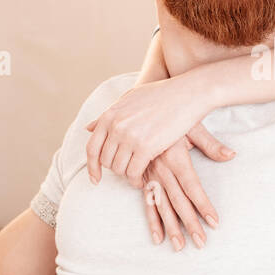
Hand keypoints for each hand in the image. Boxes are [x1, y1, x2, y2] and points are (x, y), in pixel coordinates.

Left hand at [84, 69, 225, 186]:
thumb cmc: (162, 95)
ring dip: (127, 175)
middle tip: (128, 171)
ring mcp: (129, 137)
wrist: (187, 94)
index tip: (95, 179)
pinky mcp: (146, 147)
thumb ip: (109, 115)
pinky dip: (136, 180)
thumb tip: (88, 127)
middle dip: (116, 169)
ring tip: (137, 175)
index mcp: (110, 115)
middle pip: (105, 161)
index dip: (92, 167)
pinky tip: (143, 180)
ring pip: (119, 168)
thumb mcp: (129, 99)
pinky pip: (133, 172)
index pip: (92, 148)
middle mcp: (116, 126)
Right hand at [142, 124, 234, 248]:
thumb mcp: (192, 126)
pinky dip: (152, 221)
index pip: (192, 187)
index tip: (214, 222)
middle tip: (201, 243)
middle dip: (190, 224)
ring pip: (162, 207)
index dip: (203, 205)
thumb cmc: (171, 117)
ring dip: (172, 228)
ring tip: (180, 246)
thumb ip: (211, 144)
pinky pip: (146, 203)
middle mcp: (162, 170)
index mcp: (176, 158)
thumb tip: (231, 155)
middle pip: (178, 202)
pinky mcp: (142, 179)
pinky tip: (158, 237)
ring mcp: (150, 176)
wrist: (140, 110)